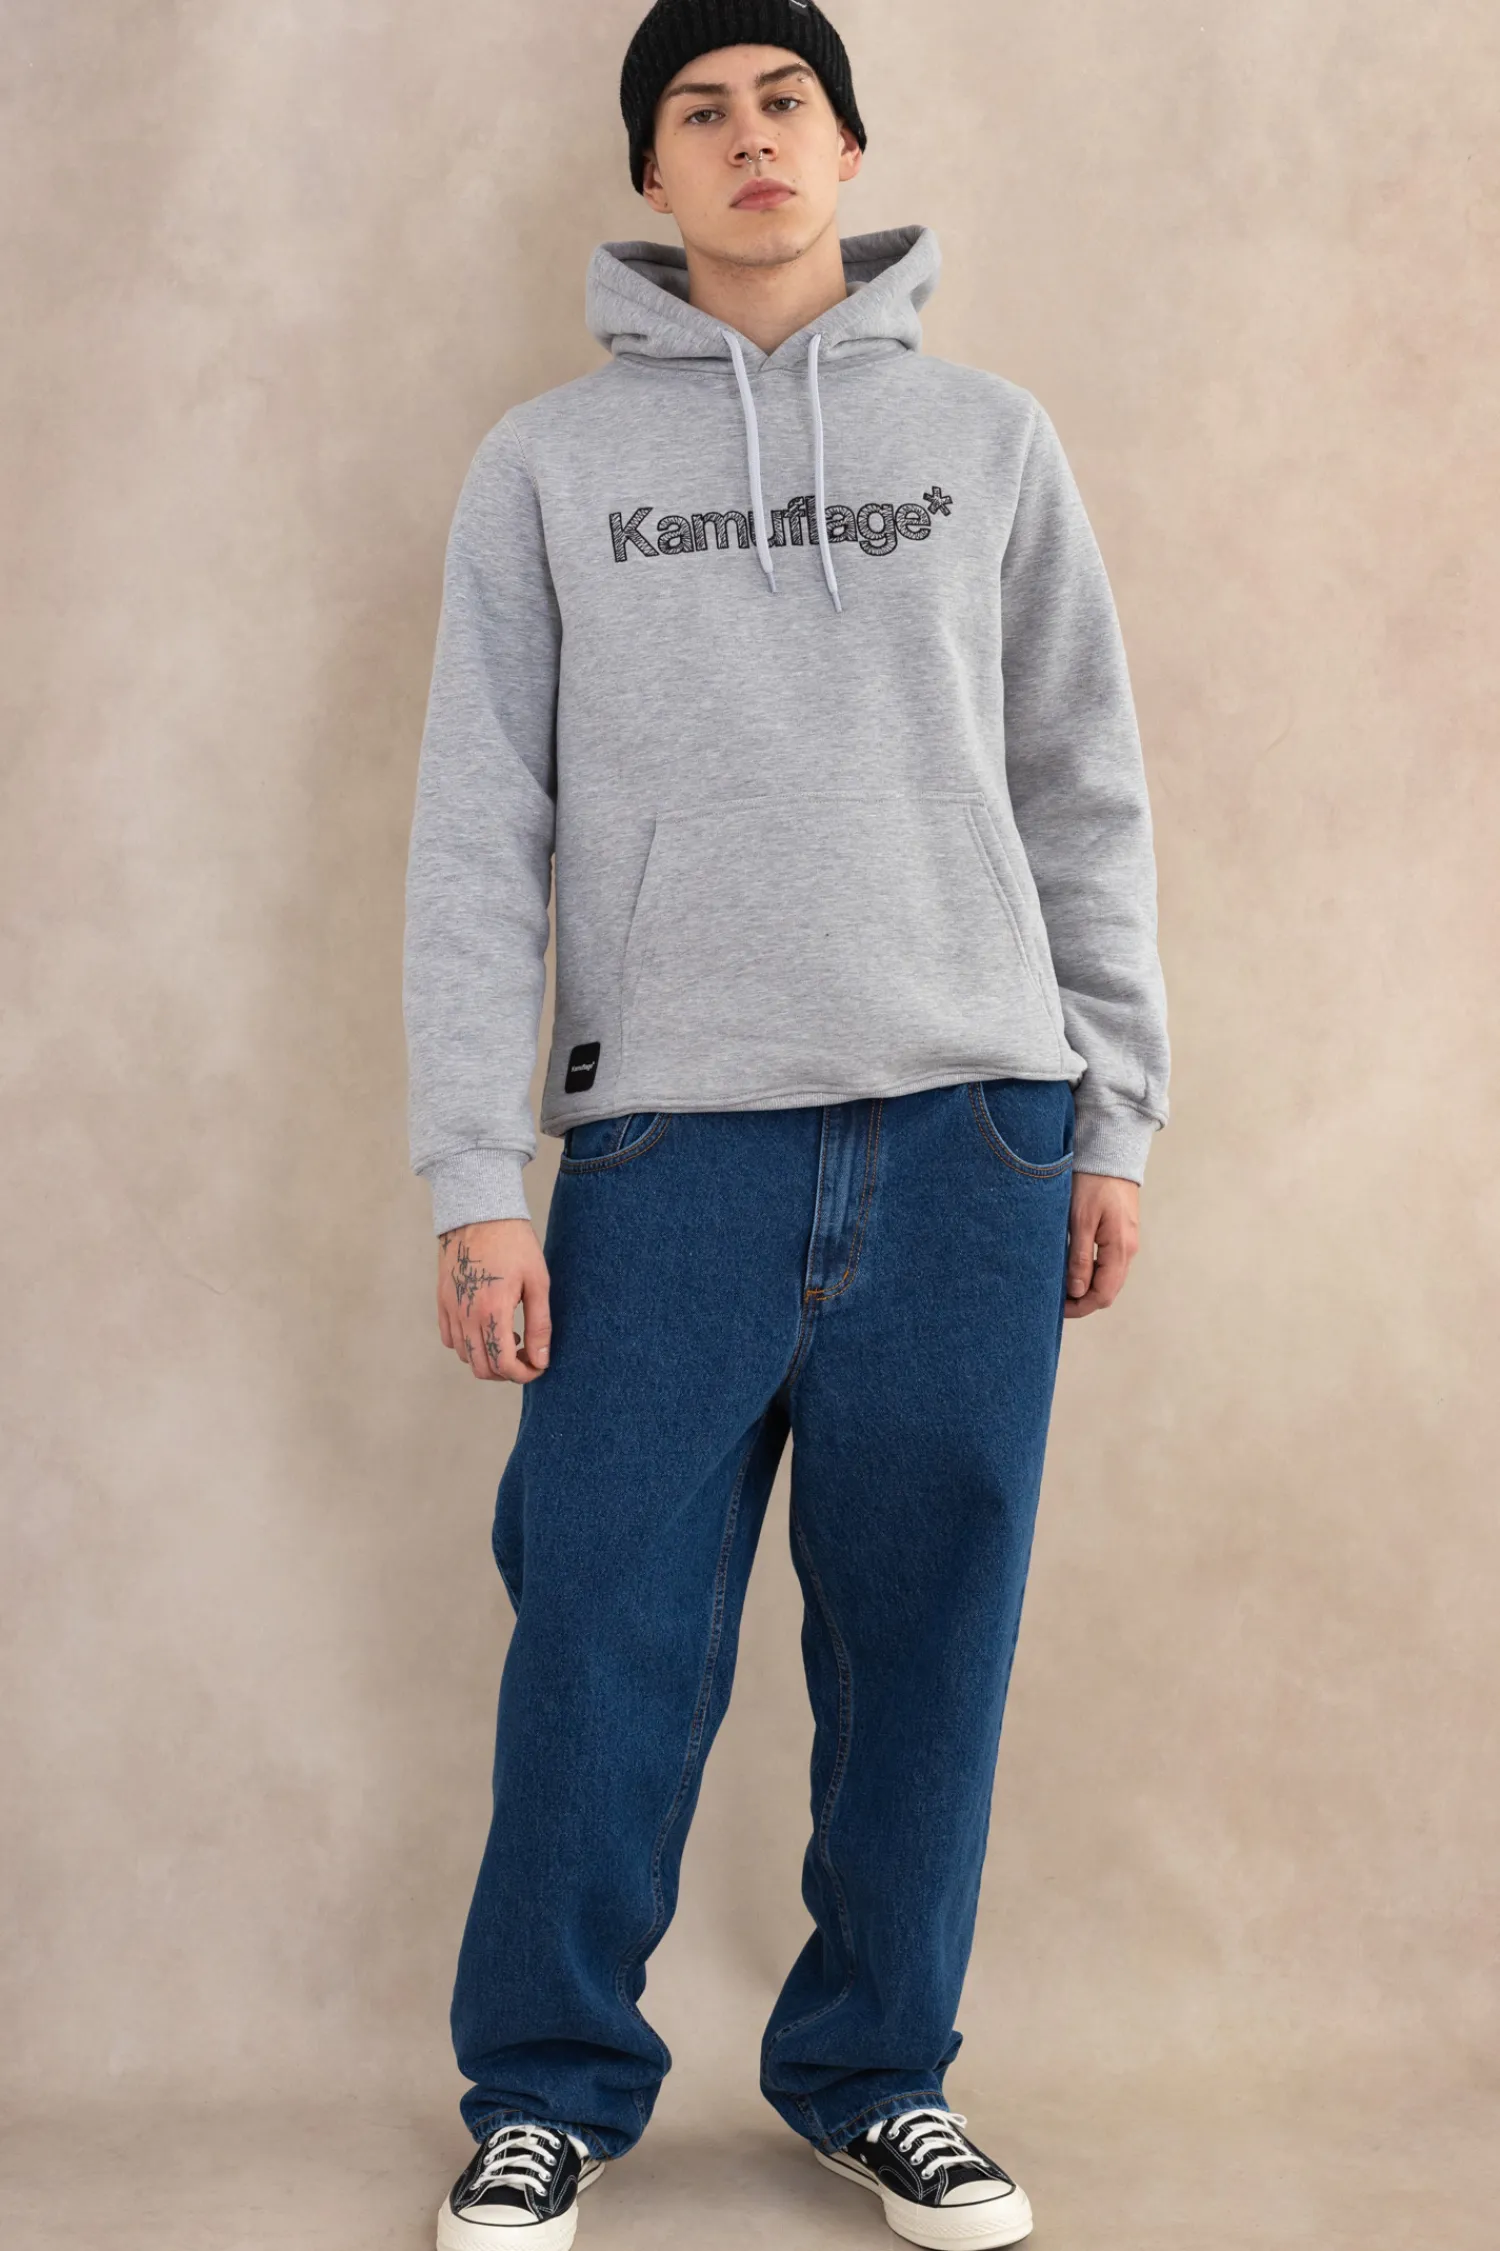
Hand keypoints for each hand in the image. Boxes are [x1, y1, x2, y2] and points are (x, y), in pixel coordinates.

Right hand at [436, 1218, 551, 1380]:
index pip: (503, 1364)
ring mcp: (449, 1309)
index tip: (537, 1367)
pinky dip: (468, 1344)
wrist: (479, 1212)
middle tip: (526, 1356)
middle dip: (507, 1371)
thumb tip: (541, 1361)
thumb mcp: (537, 1283)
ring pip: (465, 1356)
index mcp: (492, 1311)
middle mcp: (465, 1315)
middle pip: (481, 1368)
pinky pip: (450, 1338)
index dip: (523, 1375)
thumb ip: (540, 1326)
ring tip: (510, 1336)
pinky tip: (487, 1327)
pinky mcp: (441, 1300)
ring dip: (488, 1358)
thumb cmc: (514, 1244)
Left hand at [1064, 1173, 1140, 1317]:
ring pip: (1108, 1278)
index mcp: (1120, 1248)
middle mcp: (1128, 1249)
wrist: (1110, 1153)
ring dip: (1086, 1287)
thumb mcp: (1080, 1221)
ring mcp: (1126, 1242)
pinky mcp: (1120, 1234)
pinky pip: (1108, 1264)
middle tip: (1054, 1300)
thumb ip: (1080, 1258)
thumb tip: (1078, 1291)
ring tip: (1059, 1286)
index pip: (1103, 1294)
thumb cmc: (1093, 1183)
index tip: (1056, 1308)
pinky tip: (1072, 1269)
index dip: (1080, 1307)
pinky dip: (1091, 1273)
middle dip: (1082, 1301)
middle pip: (1107, 1290)